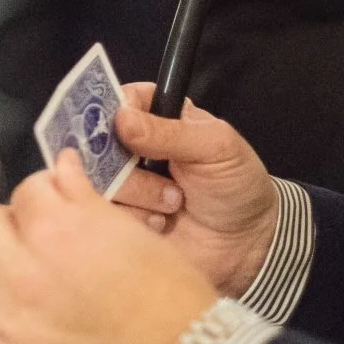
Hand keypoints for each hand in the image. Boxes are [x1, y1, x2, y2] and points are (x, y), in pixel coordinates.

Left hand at [0, 151, 219, 343]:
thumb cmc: (170, 293)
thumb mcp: (132, 230)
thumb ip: (83, 196)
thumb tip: (60, 169)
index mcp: (55, 232)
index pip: (25, 191)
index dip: (46, 193)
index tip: (57, 203)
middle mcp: (25, 274)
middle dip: (5, 224)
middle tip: (31, 236)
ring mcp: (16, 323)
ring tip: (28, 282)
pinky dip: (7, 326)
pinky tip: (37, 324)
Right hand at [108, 84, 278, 299]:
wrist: (246, 243)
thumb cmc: (237, 185)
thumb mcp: (216, 147)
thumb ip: (171, 132)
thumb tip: (123, 120)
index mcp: (157, 116)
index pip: (118, 99)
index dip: (113, 113)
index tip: (123, 129)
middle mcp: (132, 148)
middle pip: (97, 142)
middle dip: (127, 162)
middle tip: (162, 172)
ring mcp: (123, 185)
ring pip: (98, 181)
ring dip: (139, 193)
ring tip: (174, 201)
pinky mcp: (121, 220)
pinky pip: (105, 215)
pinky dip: (137, 219)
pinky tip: (163, 223)